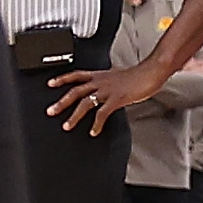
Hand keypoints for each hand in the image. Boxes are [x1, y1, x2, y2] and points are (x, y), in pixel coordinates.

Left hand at [48, 63, 165, 130]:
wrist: (151, 71)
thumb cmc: (139, 75)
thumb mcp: (118, 76)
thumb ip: (108, 82)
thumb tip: (103, 89)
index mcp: (100, 75)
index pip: (76, 75)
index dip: (62, 79)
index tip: (50, 83)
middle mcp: (101, 81)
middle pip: (76, 91)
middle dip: (61, 102)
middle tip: (51, 111)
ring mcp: (108, 90)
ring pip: (85, 103)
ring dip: (74, 115)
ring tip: (67, 125)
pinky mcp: (117, 99)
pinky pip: (102, 113)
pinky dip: (96, 124)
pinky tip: (94, 131)